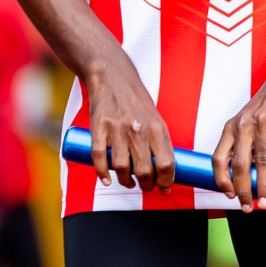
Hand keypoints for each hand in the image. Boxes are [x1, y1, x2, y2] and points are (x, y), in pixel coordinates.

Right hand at [85, 57, 175, 191]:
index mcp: (157, 128)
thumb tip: (166, 173)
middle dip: (146, 185)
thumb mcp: (156, 119)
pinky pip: (99, 158)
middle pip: (144, 171)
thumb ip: (160, 143)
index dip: (166, 182)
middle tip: (144, 186)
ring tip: (128, 181)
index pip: (166, 164)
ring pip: (122, 168)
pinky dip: (102, 173)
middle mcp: (139, 129)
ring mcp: (117, 129)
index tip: (164, 189)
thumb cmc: (136, 102)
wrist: (112, 77)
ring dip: (126, 181)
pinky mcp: (99, 128)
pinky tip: (107, 179)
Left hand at [212, 57, 265, 211]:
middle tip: (248, 207)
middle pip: (238, 165)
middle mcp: (244, 124)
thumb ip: (246, 142)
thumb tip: (246, 175)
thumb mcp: (249, 119)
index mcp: (232, 125)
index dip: (221, 180)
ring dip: (263, 187)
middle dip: (243, 191)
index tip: (229, 195)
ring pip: (260, 163)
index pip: (218, 158)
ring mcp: (263, 123)